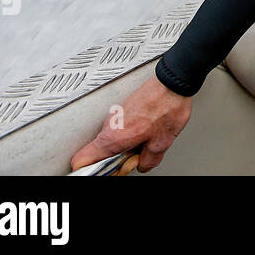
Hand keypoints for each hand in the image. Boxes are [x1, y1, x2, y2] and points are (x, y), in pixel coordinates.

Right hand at [70, 74, 192, 173]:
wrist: (173, 82)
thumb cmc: (166, 106)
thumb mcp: (161, 143)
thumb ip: (147, 161)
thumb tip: (142, 165)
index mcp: (113, 138)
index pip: (81, 159)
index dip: (87, 170)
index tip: (105, 172)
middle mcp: (109, 126)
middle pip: (99, 154)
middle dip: (117, 161)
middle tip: (136, 157)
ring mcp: (115, 116)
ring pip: (112, 141)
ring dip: (125, 147)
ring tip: (146, 140)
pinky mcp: (123, 109)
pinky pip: (120, 129)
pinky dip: (130, 135)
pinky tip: (147, 130)